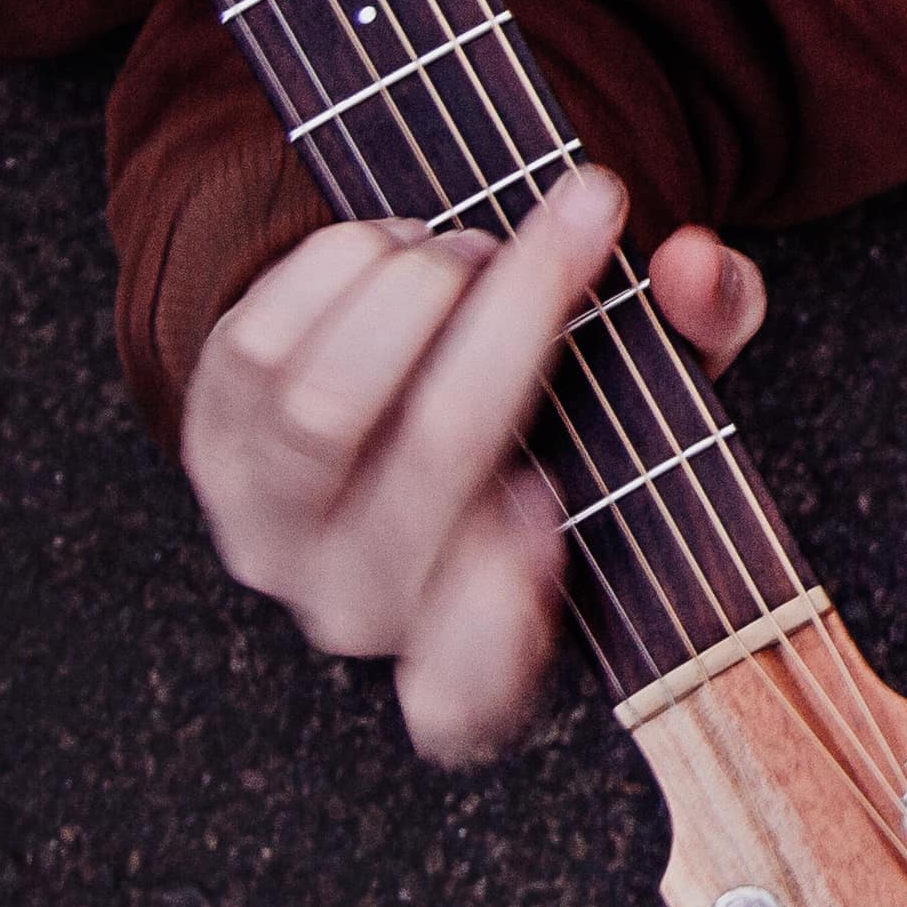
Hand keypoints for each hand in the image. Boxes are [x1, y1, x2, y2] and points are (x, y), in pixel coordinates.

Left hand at [180, 170, 768, 763]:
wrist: (375, 410)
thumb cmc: (538, 415)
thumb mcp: (643, 390)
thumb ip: (702, 330)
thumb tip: (690, 268)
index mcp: (467, 645)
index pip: (466, 691)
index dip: (500, 609)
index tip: (545, 504)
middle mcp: (354, 605)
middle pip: (438, 448)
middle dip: (522, 303)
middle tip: (581, 215)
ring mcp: (264, 527)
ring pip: (329, 392)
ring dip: (423, 281)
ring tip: (472, 247)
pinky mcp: (204, 441)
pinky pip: (261, 337)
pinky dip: (344, 267)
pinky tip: (394, 252)